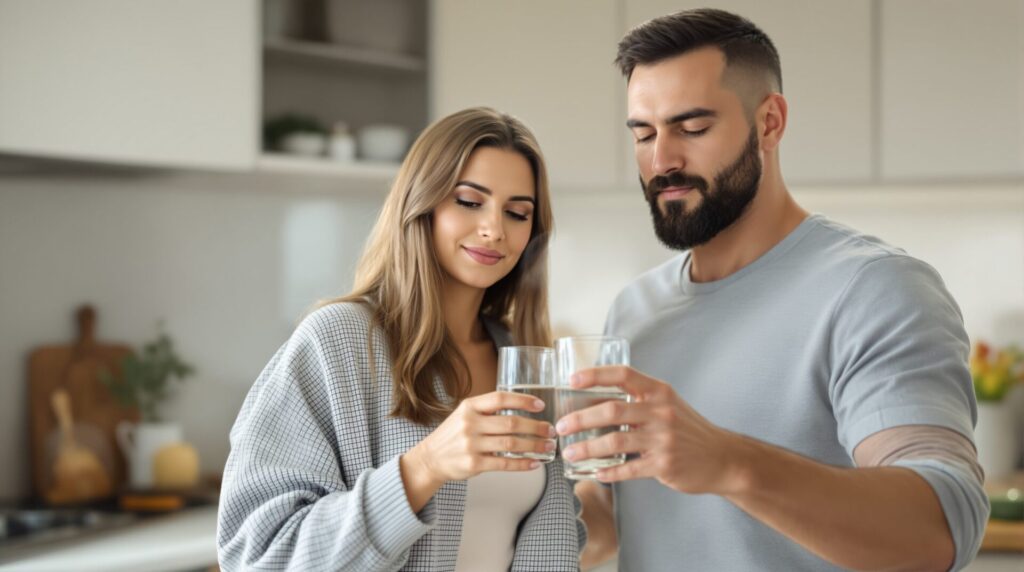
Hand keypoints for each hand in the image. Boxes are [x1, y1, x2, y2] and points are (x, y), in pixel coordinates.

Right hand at [406, 391, 555, 484]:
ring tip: (547, 447)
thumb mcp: (465, 414)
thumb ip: (488, 410)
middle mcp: (470, 423)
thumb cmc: (453, 435)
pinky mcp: (473, 464)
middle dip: (535, 427)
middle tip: (550, 430)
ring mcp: (471, 444)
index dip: (523, 400)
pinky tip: (534, 463)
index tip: (540, 405)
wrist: (430, 458)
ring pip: (511, 443)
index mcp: (469, 406)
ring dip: (534, 446)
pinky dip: (522, 464)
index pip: (500, 398)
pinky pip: (504, 463)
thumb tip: (523, 410)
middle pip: (510, 423)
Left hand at [555, 366, 746, 494]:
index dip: (595, 374)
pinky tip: (595, 473)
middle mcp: (661, 412)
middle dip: (580, 419)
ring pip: (615, 442)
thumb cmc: (688, 430)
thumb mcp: (668, 404)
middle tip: (561, 427)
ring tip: (570, 453)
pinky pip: (628, 469)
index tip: (571, 380)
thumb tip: (594, 400)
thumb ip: (639, 400)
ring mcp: (663, 439)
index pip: (623, 374)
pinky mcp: (664, 465)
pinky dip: (608, 472)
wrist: (723, 458)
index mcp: (659, 392)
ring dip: (587, 448)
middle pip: (611, 411)